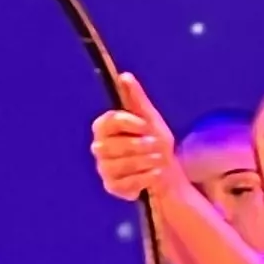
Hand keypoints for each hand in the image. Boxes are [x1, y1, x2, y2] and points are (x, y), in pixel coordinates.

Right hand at [91, 75, 176, 202]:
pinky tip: (155, 173)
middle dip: (138, 145)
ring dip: (144, 161)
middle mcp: (99, 148)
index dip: (127, 123)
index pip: (107, 122)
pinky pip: (126, 183)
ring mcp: (104, 168)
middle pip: (111, 146)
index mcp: (104, 128)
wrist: (163, 168)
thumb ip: (136, 98)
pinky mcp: (112, 186)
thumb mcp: (149, 117)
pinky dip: (144, 177)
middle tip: (156, 144)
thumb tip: (124, 76)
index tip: (146, 124)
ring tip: (159, 159)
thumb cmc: (153, 139)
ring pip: (119, 165)